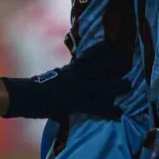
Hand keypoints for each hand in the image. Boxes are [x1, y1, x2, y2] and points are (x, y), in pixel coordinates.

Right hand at [2, 42, 130, 121]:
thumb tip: (71, 72)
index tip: (112, 44)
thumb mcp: (56, 74)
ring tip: (130, 84)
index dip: (102, 49)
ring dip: (118, 86)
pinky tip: (119, 113)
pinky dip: (109, 111)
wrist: (29, 96)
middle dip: (115, 64)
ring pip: (104, 86)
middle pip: (101, 67)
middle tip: (127, 62)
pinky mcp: (78, 104)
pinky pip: (97, 108)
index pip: (89, 54)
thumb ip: (67, 73)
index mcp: (72, 68)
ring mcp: (79, 89)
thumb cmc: (39, 86)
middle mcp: (78, 76)